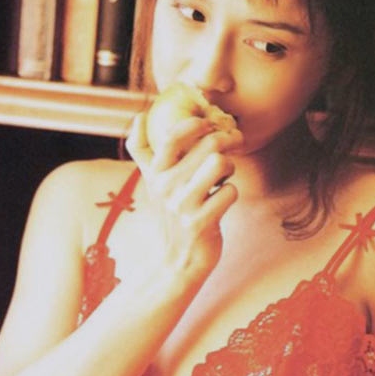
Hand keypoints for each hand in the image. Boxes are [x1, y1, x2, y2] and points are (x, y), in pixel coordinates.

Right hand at [125, 109, 242, 279]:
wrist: (177, 260)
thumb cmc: (171, 215)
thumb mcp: (152, 183)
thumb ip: (142, 149)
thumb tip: (140, 116)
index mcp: (156, 173)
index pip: (173, 135)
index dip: (196, 124)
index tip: (210, 125)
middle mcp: (166, 187)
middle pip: (208, 145)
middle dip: (228, 140)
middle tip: (235, 143)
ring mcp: (183, 206)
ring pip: (221, 164)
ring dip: (231, 166)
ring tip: (226, 175)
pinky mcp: (200, 223)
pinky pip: (230, 192)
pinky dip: (232, 193)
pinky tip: (223, 199)